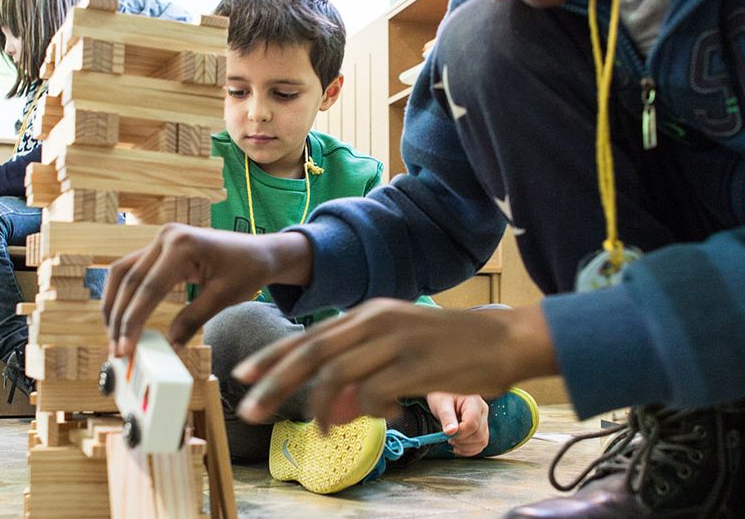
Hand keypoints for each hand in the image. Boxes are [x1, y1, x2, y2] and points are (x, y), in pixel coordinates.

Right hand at [103, 223, 312, 356]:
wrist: (260, 251)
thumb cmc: (247, 271)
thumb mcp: (223, 298)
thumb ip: (192, 320)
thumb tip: (167, 347)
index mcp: (183, 245)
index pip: (148, 289)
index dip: (133, 322)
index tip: (125, 350)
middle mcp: (166, 236)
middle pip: (129, 281)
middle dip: (119, 319)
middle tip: (117, 351)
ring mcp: (161, 238)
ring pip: (122, 273)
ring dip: (115, 305)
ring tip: (114, 338)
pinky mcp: (160, 246)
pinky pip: (133, 270)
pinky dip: (124, 294)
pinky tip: (122, 318)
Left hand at [233, 298, 556, 428]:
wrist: (501, 339)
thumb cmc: (447, 347)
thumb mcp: (396, 353)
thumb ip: (360, 374)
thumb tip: (328, 410)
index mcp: (368, 314)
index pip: (309, 336)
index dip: (273, 356)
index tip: (243, 375)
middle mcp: (375, 321)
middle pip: (312, 351)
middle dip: (276, 381)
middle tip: (249, 407)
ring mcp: (395, 340)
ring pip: (337, 372)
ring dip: (318, 405)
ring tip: (316, 430)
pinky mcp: (416, 364)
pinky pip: (374, 391)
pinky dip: (365, 410)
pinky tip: (376, 417)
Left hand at [426, 392, 488, 456]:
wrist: (444, 395)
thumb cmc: (442, 395)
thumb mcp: (440, 403)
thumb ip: (446, 416)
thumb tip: (451, 431)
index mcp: (474, 402)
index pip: (472, 423)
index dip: (460, 432)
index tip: (447, 433)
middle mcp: (482, 411)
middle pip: (479, 434)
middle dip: (462, 440)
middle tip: (448, 437)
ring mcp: (483, 421)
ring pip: (481, 441)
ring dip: (465, 446)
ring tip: (452, 440)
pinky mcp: (481, 429)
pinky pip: (480, 445)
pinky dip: (468, 449)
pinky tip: (458, 446)